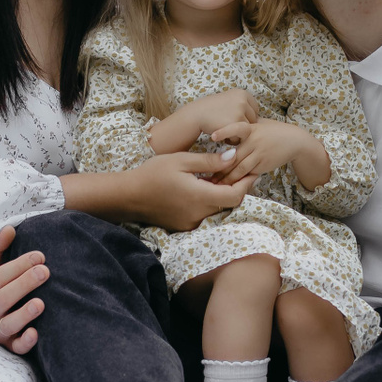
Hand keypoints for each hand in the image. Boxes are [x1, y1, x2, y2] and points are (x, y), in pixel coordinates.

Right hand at [0, 226, 48, 354]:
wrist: (8, 315)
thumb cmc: (3, 287)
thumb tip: (9, 228)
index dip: (17, 266)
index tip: (39, 256)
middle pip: (2, 299)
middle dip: (24, 284)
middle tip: (45, 271)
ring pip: (8, 324)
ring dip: (23, 314)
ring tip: (41, 303)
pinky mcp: (10, 346)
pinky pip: (16, 347)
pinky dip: (25, 341)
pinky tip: (36, 333)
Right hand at [129, 152, 253, 230]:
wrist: (128, 196)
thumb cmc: (153, 173)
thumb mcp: (182, 160)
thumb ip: (209, 161)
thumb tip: (234, 156)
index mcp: (200, 197)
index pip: (236, 195)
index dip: (247, 183)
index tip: (253, 170)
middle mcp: (199, 214)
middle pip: (228, 203)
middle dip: (236, 187)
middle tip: (240, 170)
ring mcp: (191, 222)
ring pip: (217, 209)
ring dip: (222, 194)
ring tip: (221, 176)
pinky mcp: (183, 225)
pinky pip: (204, 214)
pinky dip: (209, 201)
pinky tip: (203, 187)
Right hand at [162, 89, 258, 141]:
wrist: (195, 115)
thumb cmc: (211, 111)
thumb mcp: (229, 101)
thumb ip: (242, 106)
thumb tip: (259, 119)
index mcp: (243, 93)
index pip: (254, 110)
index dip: (246, 118)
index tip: (234, 120)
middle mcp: (243, 100)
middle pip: (254, 120)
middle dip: (243, 126)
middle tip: (228, 126)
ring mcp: (240, 111)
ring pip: (248, 129)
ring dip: (238, 133)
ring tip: (225, 129)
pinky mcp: (236, 122)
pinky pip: (241, 136)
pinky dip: (233, 139)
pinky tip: (222, 133)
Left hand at [211, 118, 316, 185]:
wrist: (294, 141)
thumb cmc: (273, 130)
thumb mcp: (259, 124)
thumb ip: (243, 127)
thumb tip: (222, 123)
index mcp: (251, 128)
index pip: (236, 128)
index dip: (224, 131)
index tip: (212, 136)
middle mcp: (254, 141)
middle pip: (232, 155)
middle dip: (218, 165)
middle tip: (203, 172)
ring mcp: (259, 154)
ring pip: (239, 168)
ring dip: (226, 177)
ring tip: (213, 183)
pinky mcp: (263, 165)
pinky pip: (248, 174)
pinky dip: (237, 180)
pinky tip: (228, 185)